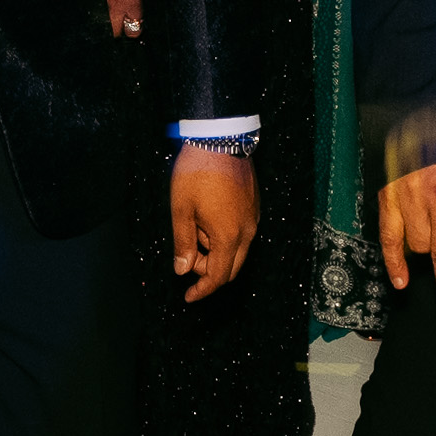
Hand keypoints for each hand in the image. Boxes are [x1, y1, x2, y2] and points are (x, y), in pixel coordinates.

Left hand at [170, 143, 256, 296]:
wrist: (220, 138)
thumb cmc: (197, 173)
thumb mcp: (182, 210)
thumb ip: (183, 243)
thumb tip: (183, 270)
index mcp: (229, 236)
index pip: (219, 276)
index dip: (202, 290)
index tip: (188, 296)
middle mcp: (247, 231)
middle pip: (231, 268)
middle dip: (209, 271)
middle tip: (187, 257)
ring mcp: (253, 218)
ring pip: (237, 250)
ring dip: (215, 251)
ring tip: (195, 226)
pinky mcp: (254, 206)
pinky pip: (242, 232)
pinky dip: (224, 236)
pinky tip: (208, 217)